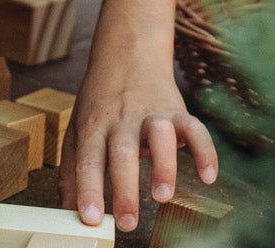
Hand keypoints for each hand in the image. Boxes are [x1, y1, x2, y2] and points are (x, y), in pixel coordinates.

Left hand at [59, 57, 217, 231]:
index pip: (88, 159)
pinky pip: (195, 129)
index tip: (90, 218)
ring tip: (162, 196)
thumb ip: (74, 171)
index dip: (88, 189)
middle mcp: (123, 118)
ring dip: (163, 166)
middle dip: (125, 189)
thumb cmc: (102, 100)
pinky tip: (207, 176)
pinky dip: (205, 151)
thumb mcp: (79, 128)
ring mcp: (152, 113)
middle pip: (123, 153)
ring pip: (160, 136)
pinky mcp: (177, 111)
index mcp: (95, 125)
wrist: (129, 51)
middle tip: (127, 222)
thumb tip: (67, 212)